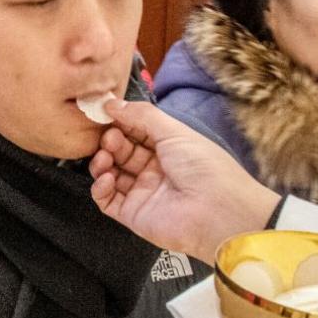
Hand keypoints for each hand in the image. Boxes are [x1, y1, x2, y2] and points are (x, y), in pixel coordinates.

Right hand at [89, 100, 280, 263]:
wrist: (217, 212)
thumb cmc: (203, 168)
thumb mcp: (175, 132)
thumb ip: (141, 115)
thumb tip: (110, 104)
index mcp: (168, 149)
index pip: (135, 132)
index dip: (120, 123)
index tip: (104, 113)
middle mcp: (154, 170)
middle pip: (121, 151)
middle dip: (110, 141)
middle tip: (109, 138)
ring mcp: (142, 192)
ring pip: (110, 174)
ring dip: (101, 162)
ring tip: (105, 157)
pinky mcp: (133, 214)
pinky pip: (106, 200)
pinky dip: (100, 188)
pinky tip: (107, 178)